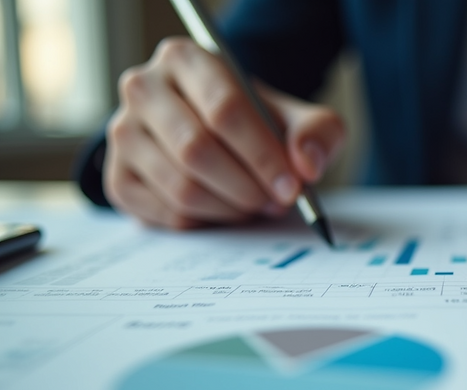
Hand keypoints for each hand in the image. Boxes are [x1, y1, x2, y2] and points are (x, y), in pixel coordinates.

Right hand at [104, 37, 344, 228]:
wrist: (220, 138)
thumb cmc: (259, 123)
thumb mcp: (299, 118)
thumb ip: (318, 133)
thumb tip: (306, 166)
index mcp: (185, 59)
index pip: (223, 108)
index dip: (262, 154)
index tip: (292, 186)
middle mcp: (143, 88)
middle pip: (196, 149)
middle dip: (247, 187)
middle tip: (276, 203)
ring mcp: (123, 133)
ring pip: (180, 186)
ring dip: (230, 208)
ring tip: (256, 206)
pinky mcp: (118, 178)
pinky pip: (166, 214)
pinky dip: (206, 222)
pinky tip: (226, 210)